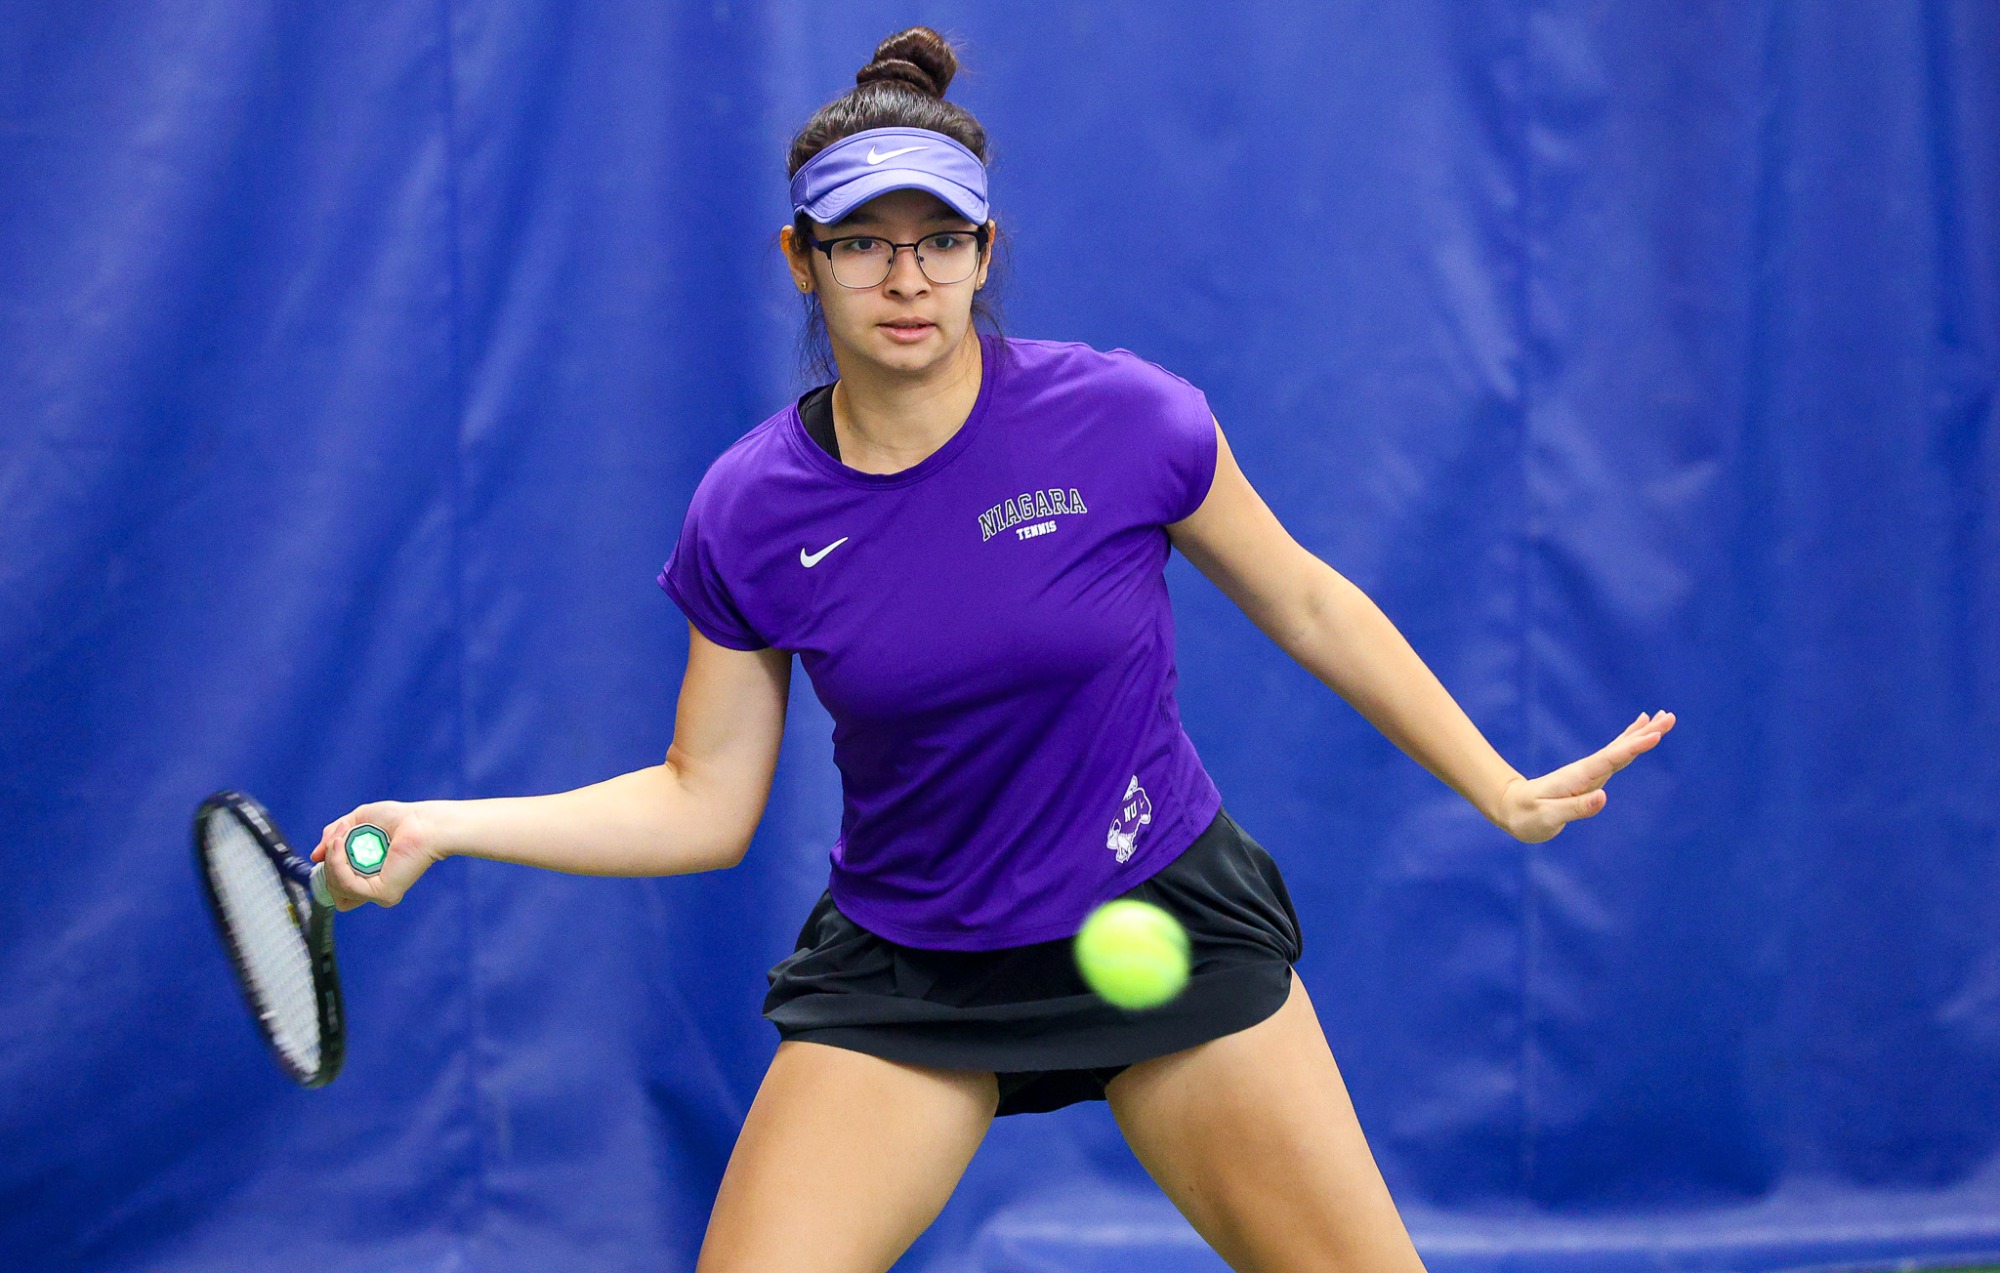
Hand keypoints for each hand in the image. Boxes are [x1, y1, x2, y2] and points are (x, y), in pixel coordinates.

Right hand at [310, 801, 445, 910]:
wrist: (421, 821)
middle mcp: (373, 888)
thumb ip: (333, 838)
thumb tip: (315, 857)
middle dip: (329, 862)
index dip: (328, 868)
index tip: (332, 846)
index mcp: (368, 876)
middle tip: (339, 838)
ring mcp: (377, 893)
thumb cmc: (398, 819)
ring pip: (336, 889)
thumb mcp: (356, 821)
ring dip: (331, 861)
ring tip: (340, 839)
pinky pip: (347, 884)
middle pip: (333, 890)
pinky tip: (341, 845)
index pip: (337, 887)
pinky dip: (337, 863)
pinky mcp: (382, 893)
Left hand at [1493, 710, 1675, 843]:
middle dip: (1645, 734)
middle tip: (1670, 717)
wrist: (1511, 808)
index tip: (1655, 734)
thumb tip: (1604, 797)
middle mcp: (1586, 771)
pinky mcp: (1590, 777)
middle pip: (1620, 749)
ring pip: (1620, 749)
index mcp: (1578, 778)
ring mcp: (1589, 772)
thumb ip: (1576, 808)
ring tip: (1664, 718)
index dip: (1632, 747)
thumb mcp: (1548, 817)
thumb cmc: (1527, 816)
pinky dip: (1628, 743)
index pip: (1610, 760)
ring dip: (1641, 734)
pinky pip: (1614, 757)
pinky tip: (1638, 732)